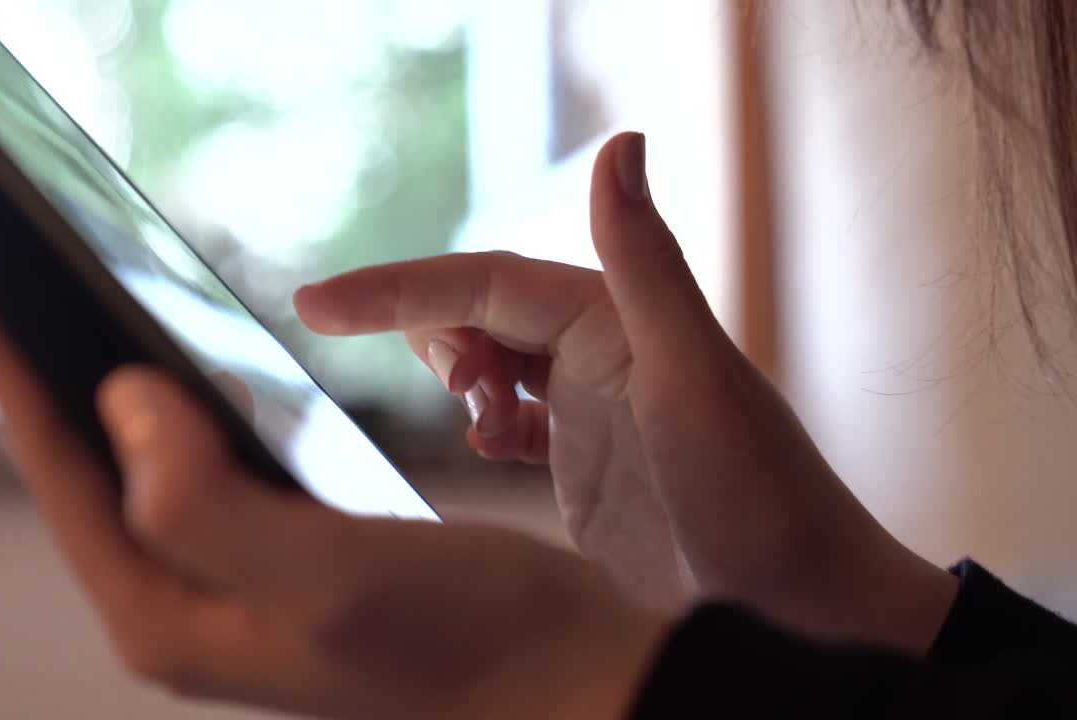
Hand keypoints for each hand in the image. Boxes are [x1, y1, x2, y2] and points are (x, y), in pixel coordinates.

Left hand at [0, 251, 662, 718]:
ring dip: (97, 383)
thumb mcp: (330, 571)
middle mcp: (184, 605)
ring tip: (66, 300)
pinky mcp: (276, 557)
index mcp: (168, 615)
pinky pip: (196, 468)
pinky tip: (183, 367)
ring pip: (136, 464)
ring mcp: (230, 584)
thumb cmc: (465, 639)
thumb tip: (124, 402)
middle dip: (33, 365)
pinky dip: (178, 406)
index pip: (57, 468)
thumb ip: (205, 503)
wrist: (558, 675)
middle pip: (81, 466)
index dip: (4, 361)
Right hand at [295, 132, 958, 651]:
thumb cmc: (759, 497)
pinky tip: (492, 446)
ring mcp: (589, 404)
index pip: (483, 283)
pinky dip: (481, 422)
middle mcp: (601, 347)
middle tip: (451, 389)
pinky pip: (506, 415)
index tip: (314, 305)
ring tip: (480, 422)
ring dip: (458, 378)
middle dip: (432, 334)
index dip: (395, 290)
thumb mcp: (692, 378)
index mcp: (616, 317)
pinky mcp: (581, 458)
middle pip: (478, 310)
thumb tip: (620, 142)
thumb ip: (647, 263)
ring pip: (488, 359)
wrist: (795, 603)